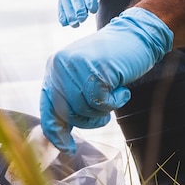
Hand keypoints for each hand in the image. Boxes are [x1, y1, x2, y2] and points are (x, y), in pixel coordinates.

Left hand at [40, 7, 172, 153]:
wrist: (136, 36)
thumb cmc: (113, 60)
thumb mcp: (84, 77)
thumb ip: (70, 98)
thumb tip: (59, 134)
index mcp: (54, 68)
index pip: (48, 108)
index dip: (56, 132)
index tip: (68, 148)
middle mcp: (60, 66)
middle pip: (68, 114)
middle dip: (88, 119)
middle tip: (104, 110)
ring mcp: (76, 67)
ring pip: (85, 110)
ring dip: (104, 108)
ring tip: (114, 91)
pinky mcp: (95, 70)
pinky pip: (101, 103)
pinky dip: (115, 101)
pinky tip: (122, 88)